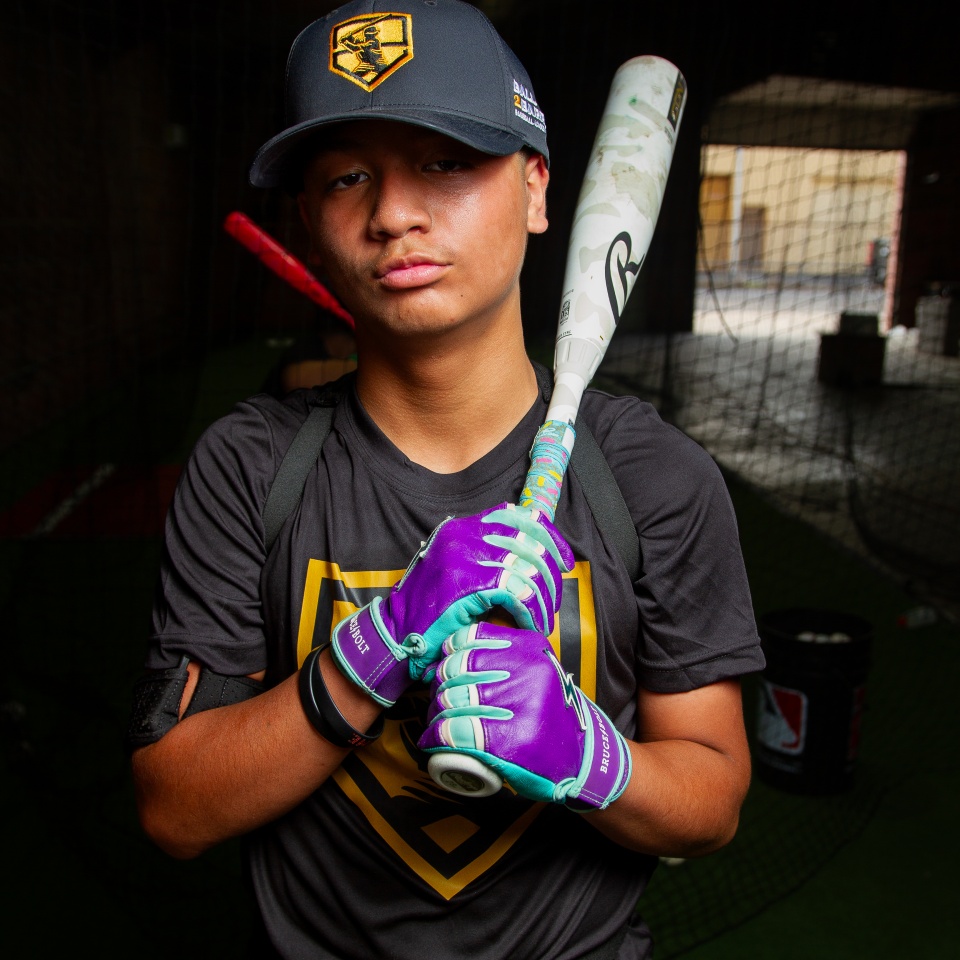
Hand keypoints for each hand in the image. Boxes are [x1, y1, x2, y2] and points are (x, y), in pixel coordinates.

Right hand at [331, 504, 572, 704]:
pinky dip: (530, 610)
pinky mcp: (464, 583)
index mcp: (462, 528)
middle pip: (528, 540)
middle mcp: (462, 535)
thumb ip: (488, 559)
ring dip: (542, 598)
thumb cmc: (430, 613)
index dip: (549, 536)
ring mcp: (462, 556)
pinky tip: (530, 624)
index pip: (517, 515)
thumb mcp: (457, 573)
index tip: (563, 561)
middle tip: (552, 602)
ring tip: (542, 620)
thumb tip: (536, 559)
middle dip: (550, 574)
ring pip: (526, 567)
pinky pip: (515, 590)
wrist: (393, 638)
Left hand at [418, 623, 630, 809]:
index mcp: (530, 649)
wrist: (582, 757)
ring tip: (437, 723)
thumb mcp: (538, 670)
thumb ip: (508, 653)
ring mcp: (516, 706)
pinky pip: (453, 731)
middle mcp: (525, 672)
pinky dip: (435, 736)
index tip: (447, 670)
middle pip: (455, 670)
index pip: (469, 638)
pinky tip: (432, 739)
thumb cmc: (550, 713)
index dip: (449, 655)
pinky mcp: (506, 742)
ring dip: (435, 714)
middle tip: (440, 703)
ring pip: (450, 701)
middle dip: (439, 688)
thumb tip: (455, 650)